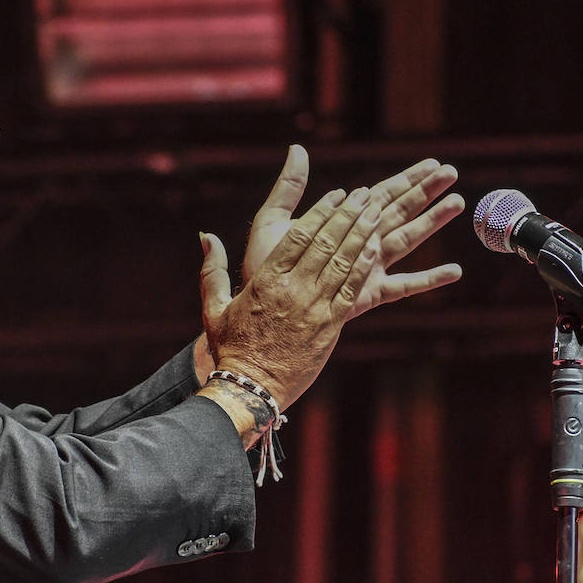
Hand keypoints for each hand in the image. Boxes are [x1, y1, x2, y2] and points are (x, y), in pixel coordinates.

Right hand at [199, 184, 383, 411]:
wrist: (250, 388)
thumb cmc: (231, 349)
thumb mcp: (214, 308)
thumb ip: (212, 270)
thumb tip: (206, 236)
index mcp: (266, 280)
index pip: (299, 235)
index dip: (322, 211)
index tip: (337, 194)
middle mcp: (293, 289)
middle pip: (327, 242)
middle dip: (348, 215)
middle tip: (364, 194)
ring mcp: (315, 308)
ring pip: (344, 262)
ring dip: (362, 234)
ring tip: (376, 212)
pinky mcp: (330, 326)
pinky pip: (351, 290)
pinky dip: (364, 266)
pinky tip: (376, 248)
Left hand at [243, 146, 464, 320]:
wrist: (262, 309)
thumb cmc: (265, 267)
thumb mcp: (273, 221)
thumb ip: (289, 189)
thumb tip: (297, 148)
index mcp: (342, 224)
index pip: (381, 193)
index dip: (407, 177)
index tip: (432, 162)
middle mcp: (359, 244)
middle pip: (400, 211)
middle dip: (425, 191)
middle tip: (452, 171)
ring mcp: (367, 270)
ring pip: (407, 239)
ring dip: (432, 221)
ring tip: (458, 202)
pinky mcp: (368, 295)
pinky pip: (404, 286)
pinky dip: (429, 279)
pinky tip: (455, 271)